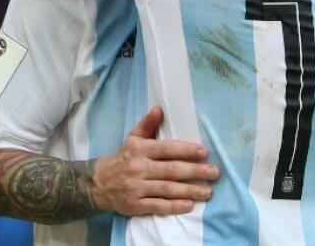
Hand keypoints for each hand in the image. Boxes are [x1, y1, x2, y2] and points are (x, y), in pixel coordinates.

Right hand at [90, 106, 218, 215]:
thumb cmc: (124, 158)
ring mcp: (136, 188)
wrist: (100, 182)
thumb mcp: (133, 138)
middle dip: (195, 171)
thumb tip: (159, 108)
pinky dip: (174, 206)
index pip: (166, 149)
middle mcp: (138, 168)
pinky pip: (158, 205)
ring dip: (189, 190)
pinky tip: (189, 205)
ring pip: (167, 189)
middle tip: (214, 172)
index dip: (186, 150)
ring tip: (208, 191)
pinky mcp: (135, 205)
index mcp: (139, 149)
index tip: (204, 152)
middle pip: (171, 170)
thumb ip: (147, 124)